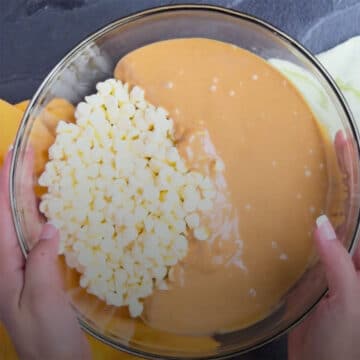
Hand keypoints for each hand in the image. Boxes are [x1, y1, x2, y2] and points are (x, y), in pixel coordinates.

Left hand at [0, 149, 90, 359]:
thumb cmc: (46, 338)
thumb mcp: (40, 301)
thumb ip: (41, 262)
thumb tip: (50, 228)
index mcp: (3, 267)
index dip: (4, 184)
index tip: (13, 156)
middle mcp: (9, 262)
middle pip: (8, 213)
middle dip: (14, 181)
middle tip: (26, 152)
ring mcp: (23, 266)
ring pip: (21, 221)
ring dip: (25, 194)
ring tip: (33, 170)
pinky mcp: (38, 271)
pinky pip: (36, 235)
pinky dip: (40, 216)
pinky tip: (47, 207)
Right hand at [288, 132, 359, 359]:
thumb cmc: (343, 344)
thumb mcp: (346, 303)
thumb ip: (338, 264)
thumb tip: (321, 224)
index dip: (355, 171)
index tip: (343, 141)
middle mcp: (356, 251)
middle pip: (354, 203)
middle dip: (349, 170)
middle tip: (336, 140)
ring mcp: (338, 256)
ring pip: (337, 214)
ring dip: (333, 187)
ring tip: (323, 161)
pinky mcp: (320, 265)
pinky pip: (317, 233)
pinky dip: (311, 213)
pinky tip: (303, 204)